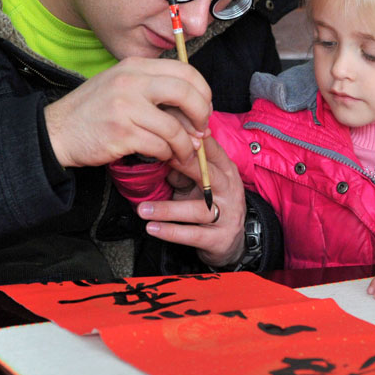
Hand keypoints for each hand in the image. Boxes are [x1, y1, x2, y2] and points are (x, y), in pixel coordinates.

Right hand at [44, 57, 211, 167]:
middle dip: (201, 115)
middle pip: (186, 93)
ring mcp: (125, 107)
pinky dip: (168, 155)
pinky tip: (166, 157)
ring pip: (175, 127)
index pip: (185, 71)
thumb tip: (195, 111)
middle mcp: (130, 81)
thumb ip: (155, 92)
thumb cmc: (93, 111)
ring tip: (185, 152)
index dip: (203, 92)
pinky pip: (159, 146)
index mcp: (135, 66)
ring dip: (186, 145)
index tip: (202, 109)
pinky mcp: (121, 133)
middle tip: (200, 130)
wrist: (57, 130)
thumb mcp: (123, 87)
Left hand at [136, 134, 245, 267]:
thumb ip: (183, 169)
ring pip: (197, 210)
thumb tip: (157, 154)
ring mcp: (228, 215)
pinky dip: (171, 232)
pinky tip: (152, 228)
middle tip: (162, 159)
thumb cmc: (209, 203)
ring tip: (143, 209)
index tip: (171, 132)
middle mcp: (230, 190)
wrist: (231, 242)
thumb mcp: (200, 183)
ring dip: (167, 209)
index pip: (212, 150)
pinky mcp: (220, 239)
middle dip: (187, 165)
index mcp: (226, 171)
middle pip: (209, 175)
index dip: (193, 141)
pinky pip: (193, 234)